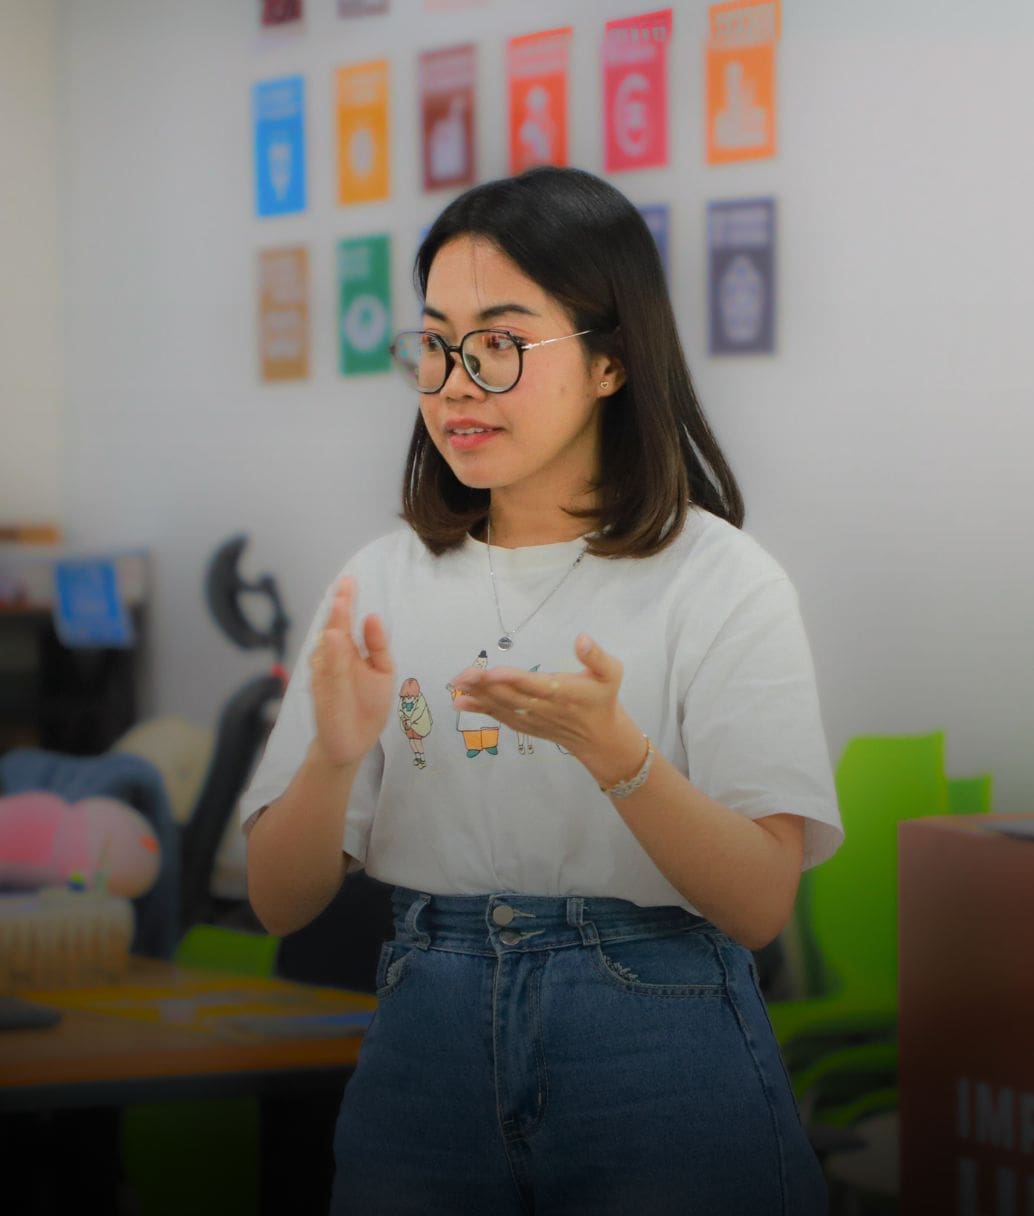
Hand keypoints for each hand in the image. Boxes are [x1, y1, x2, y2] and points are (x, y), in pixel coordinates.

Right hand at [308, 577, 394, 767]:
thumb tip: (373, 616)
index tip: (349, 581)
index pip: (346, 622)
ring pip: (327, 648)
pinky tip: (333, 641)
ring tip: (341, 607)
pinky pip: (325, 675)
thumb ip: (378, 646)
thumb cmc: (367, 705)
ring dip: (333, 628)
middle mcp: (333, 660)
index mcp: (348, 652)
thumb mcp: (382, 672)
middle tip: (344, 588)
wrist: (353, 743)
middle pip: (334, 629)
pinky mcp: (324, 696)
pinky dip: (329, 658)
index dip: (346, 601)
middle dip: (338, 609)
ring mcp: (326, 677)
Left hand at [450, 634, 644, 782]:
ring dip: (478, 696)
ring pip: (502, 707)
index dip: (514, 680)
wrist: (600, 737)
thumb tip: (581, 637)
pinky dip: (481, 710)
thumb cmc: (603, 698)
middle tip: (463, 675)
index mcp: (565, 693)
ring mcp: (533, 719)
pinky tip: (461, 702)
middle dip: (486, 687)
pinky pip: (500, 717)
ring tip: (457, 685)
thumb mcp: (611, 674)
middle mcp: (545, 708)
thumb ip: (597, 656)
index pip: (536, 686)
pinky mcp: (525, 725)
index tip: (493, 672)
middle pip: (512, 697)